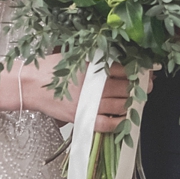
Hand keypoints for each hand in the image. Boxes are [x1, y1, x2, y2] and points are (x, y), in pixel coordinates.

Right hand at [19, 57, 151, 131]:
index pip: (125, 69)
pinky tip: (122, 118)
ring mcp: (89, 103)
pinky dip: (118, 122)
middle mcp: (94, 86)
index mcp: (93, 68)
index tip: (149, 71)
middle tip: (147, 86)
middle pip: (126, 87)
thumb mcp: (74, 55)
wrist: (30, 85)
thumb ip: (95, 57)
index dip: (140, 70)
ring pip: (120, 105)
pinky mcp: (82, 118)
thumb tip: (116, 56)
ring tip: (134, 100)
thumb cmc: (50, 68)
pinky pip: (106, 124)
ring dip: (130, 103)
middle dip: (139, 87)